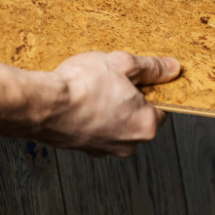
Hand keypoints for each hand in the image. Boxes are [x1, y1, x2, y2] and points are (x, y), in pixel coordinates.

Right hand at [37, 51, 180, 156]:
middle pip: (138, 117)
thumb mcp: (124, 64)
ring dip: (109, 107)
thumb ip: (152, 68)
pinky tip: (80, 99)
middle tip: (112, 78)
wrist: (42, 104)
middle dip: (128, 98)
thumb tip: (172, 68)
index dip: (149, 89)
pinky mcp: (82, 149)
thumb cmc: (83, 84)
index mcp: (146, 126)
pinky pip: (95, 129)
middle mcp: (128, 145)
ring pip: (115, 124)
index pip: (161, 107)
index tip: (136, 77)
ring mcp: (103, 150)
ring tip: (92, 87)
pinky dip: (91, 116)